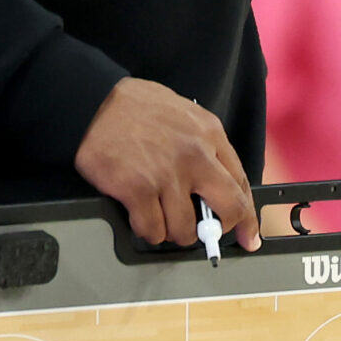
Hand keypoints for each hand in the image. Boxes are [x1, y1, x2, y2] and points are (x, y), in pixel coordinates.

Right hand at [73, 79, 259, 250]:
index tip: (248, 234)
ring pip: (186, 229)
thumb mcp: (183, 113)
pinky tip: (141, 218)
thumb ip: (203, 143)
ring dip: (175, 233)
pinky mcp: (138, 190)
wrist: (92, 102)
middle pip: (228, 209)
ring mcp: (167, 175)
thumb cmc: (132, 106)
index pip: (241, 183)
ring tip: (162, 221)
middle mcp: (195, 156)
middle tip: (208, 237)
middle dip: (220, 230)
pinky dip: (149, 231)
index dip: (247, 216)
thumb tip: (214, 180)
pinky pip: (153, 230)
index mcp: (210, 134)